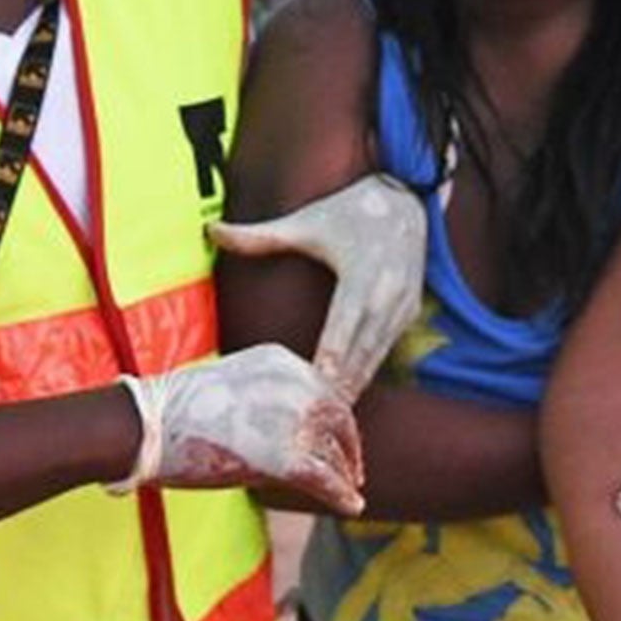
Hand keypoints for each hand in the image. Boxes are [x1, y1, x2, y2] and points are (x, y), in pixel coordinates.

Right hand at [115, 345, 363, 514]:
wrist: (146, 423)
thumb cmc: (173, 409)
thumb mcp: (230, 384)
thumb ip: (262, 398)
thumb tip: (279, 428)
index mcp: (282, 361)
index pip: (323, 391)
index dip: (334, 421)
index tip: (338, 441)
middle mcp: (296, 385)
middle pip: (338, 418)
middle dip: (348, 447)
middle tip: (354, 471)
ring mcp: (292, 420)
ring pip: (334, 451)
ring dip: (346, 474)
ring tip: (351, 492)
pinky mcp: (284, 457)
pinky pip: (325, 479)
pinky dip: (341, 495)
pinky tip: (351, 507)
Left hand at [208, 174, 426, 399]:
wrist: (406, 201)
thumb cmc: (350, 211)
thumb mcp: (306, 222)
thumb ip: (259, 234)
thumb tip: (211, 230)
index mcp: (361, 274)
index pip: (343, 327)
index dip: (330, 360)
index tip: (314, 388)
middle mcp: (386, 294)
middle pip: (361, 351)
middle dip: (341, 385)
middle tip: (316, 419)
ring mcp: (402, 306)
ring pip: (376, 355)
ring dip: (356, 385)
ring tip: (331, 417)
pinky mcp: (409, 311)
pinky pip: (387, 348)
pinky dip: (369, 371)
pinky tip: (350, 393)